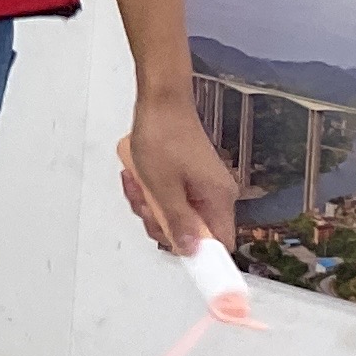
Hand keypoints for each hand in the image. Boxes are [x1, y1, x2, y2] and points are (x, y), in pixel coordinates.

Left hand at [114, 101, 238, 258]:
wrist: (160, 101)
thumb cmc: (163, 137)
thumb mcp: (163, 187)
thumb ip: (177, 222)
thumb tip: (190, 251)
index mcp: (219, 199)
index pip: (220, 243)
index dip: (199, 254)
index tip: (172, 250)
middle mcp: (215, 195)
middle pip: (192, 231)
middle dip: (159, 222)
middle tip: (143, 203)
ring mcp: (201, 186)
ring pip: (174, 214)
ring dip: (149, 205)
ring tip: (135, 182)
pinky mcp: (187, 177)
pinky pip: (169, 197)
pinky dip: (150, 191)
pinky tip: (136, 176)